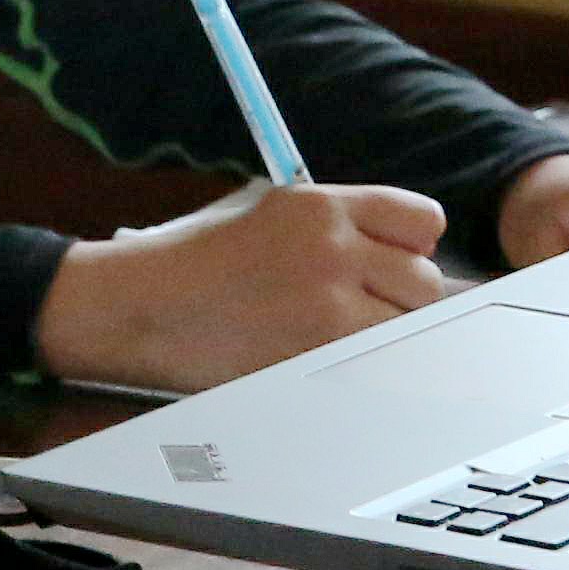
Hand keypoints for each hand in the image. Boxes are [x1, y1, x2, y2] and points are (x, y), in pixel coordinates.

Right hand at [37, 183, 451, 393]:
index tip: (393, 260)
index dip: (413, 244)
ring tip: (334, 333)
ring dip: (383, 333)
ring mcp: (328, 306)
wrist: (143, 305)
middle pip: (425, 280)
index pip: (423, 219)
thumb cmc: (200, 260)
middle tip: (357, 306)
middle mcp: (332, 248)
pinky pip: (377, 364)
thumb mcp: (268, 213)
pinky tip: (322, 356)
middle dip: (399, 296)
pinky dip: (361, 365)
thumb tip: (408, 250)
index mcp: (320, 204)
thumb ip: (337, 223)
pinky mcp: (318, 355)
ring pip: (408, 327)